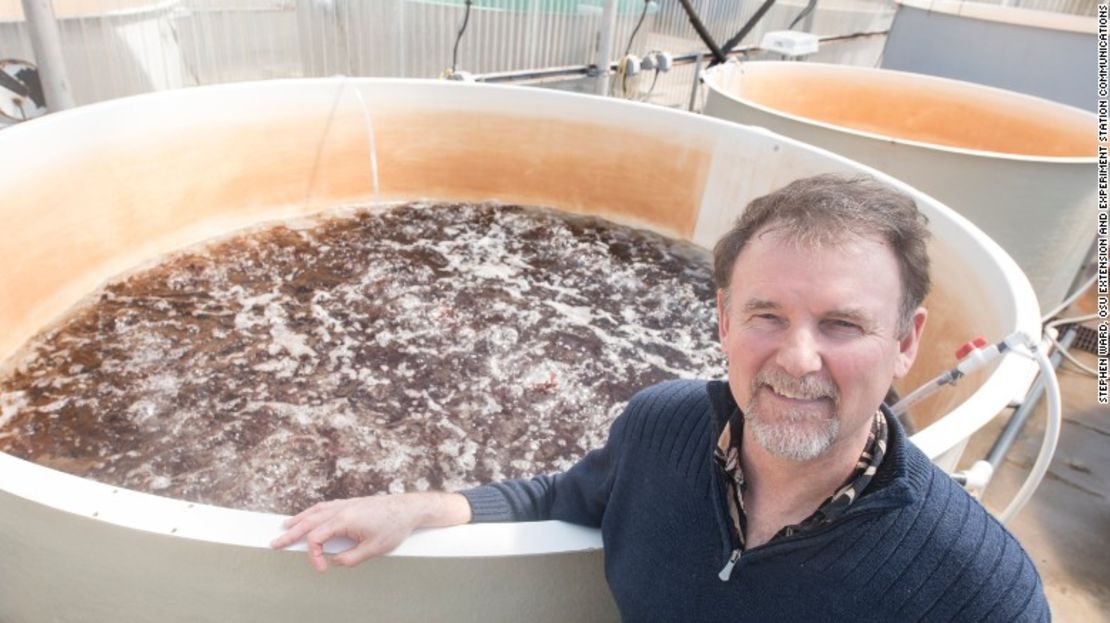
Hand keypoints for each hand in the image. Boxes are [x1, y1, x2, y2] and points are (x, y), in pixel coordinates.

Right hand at [270, 492, 470, 571]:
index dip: (314, 555)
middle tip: (275, 543)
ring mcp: (346, 504)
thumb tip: (334, 560)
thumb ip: (350, 558)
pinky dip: (313, 512)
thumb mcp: (373, 549)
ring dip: (300, 520)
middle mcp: (341, 509)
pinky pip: (326, 506)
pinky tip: (310, 516)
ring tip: (286, 527)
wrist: (409, 508)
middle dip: (291, 533)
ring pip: (316, 511)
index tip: (323, 568)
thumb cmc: (394, 527)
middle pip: (310, 521)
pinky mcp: (352, 503)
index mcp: (344, 519)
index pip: (317, 538)